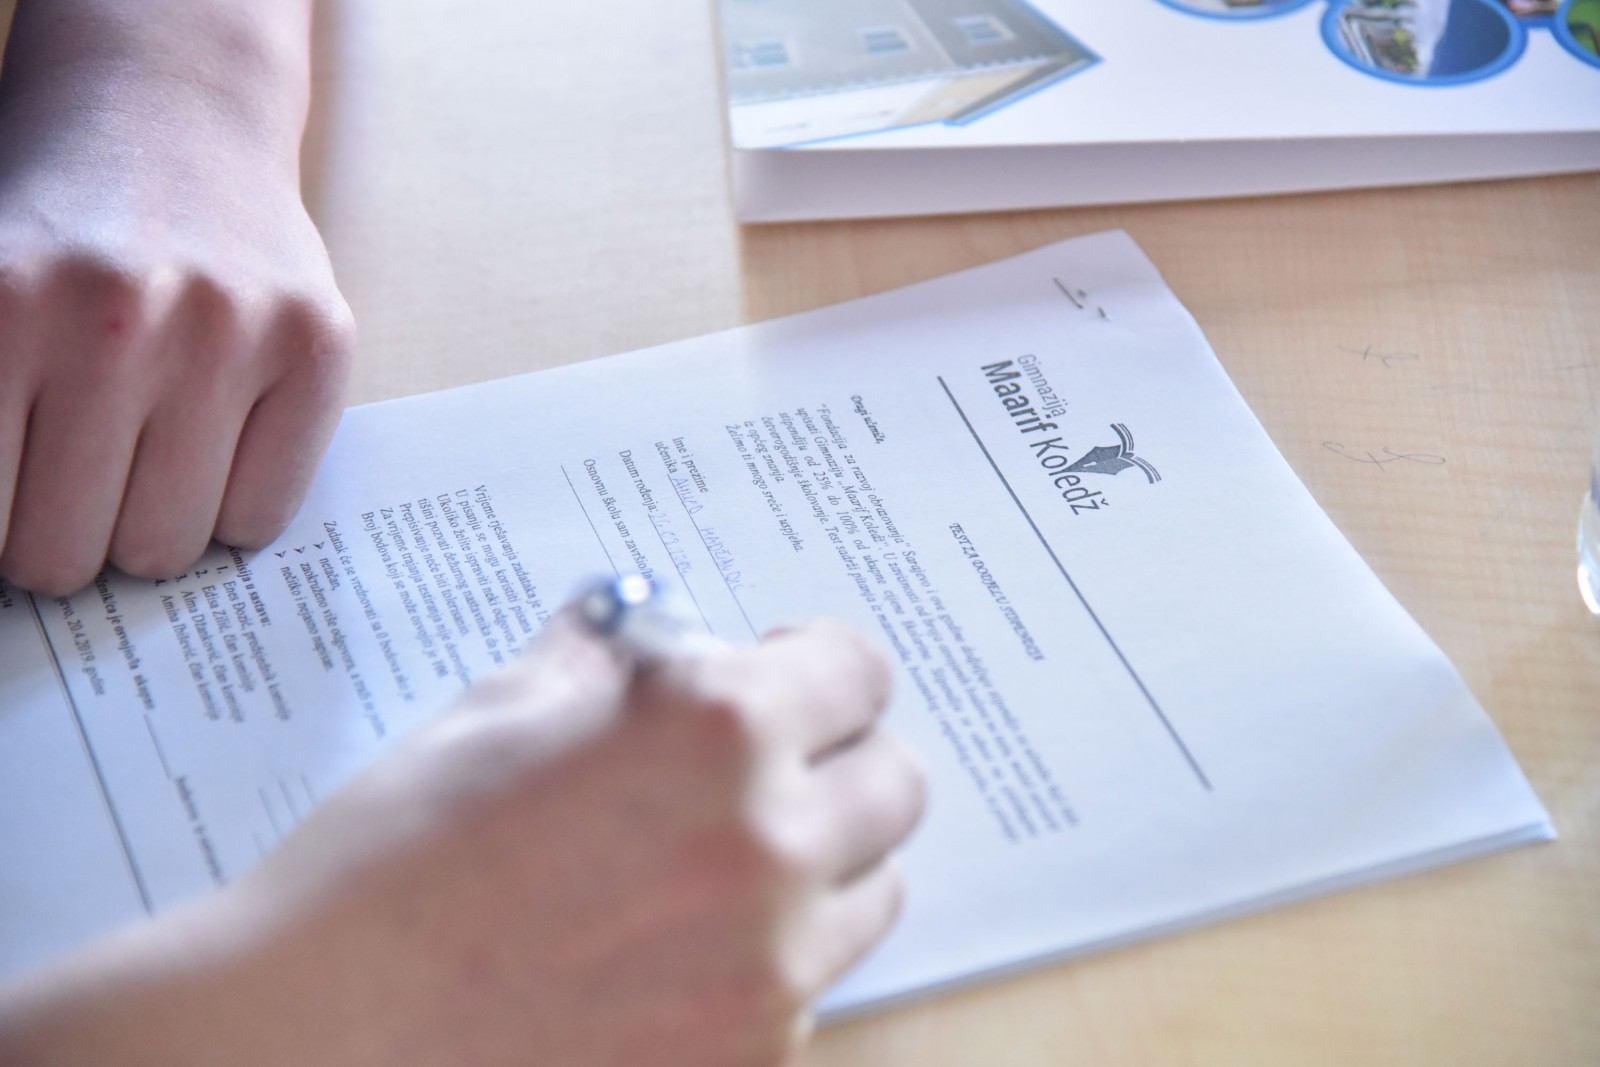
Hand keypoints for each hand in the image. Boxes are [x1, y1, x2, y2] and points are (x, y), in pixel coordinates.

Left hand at [0, 0, 350, 594]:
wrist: (170, 117)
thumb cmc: (59, 232)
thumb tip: (14, 570)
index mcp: (2, 310)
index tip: (18, 504)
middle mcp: (119, 322)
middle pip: (69, 553)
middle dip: (67, 538)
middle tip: (79, 486)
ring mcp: (231, 334)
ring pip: (170, 546)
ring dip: (151, 525)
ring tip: (148, 456)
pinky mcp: (316, 344)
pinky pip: (262, 515)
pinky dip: (233, 505)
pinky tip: (217, 442)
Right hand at [0, 616, 925, 1066]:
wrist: (320, 1038)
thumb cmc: (387, 869)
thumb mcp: (498, 713)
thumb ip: (613, 662)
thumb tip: (660, 639)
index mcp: (710, 727)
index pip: (859, 671)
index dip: (819, 669)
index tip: (790, 682)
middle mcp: (765, 843)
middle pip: (894, 784)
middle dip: (836, 765)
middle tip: (765, 773)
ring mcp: (769, 968)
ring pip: (869, 895)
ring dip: (816, 869)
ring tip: (710, 872)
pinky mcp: (751, 1058)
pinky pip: (808, 991)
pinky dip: (763, 965)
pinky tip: (668, 958)